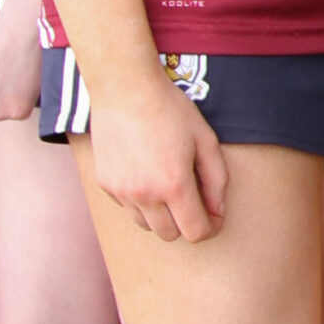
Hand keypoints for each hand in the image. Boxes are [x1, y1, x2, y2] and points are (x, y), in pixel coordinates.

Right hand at [86, 75, 228, 241]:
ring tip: (170, 186)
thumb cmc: (171, 110)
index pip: (195, 232)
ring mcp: (121, 191)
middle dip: (187, 223)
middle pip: (170, 234)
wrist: (125, 88)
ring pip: (146, 225)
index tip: (215, 217)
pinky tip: (148, 175)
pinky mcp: (105, 184)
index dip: (211, 227)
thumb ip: (217, 180)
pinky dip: (141, 202)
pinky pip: (127, 208)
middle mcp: (144, 195)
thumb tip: (218, 211)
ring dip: (162, 216)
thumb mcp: (206, 140)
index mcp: (174, 185)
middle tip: (195, 200)